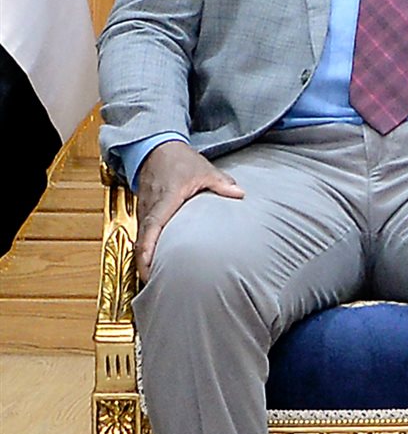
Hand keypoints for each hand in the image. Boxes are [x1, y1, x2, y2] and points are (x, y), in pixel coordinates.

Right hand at [133, 140, 243, 282]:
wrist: (157, 148)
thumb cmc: (181, 160)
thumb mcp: (203, 170)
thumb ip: (221, 184)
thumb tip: (240, 194)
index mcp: (165, 199)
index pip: (152, 227)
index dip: (148, 250)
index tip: (148, 269)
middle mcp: (150, 207)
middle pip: (142, 239)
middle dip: (144, 263)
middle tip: (152, 285)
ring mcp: (143, 209)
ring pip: (140, 237)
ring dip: (143, 257)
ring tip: (153, 279)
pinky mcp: (143, 210)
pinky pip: (141, 231)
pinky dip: (145, 246)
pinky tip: (152, 260)